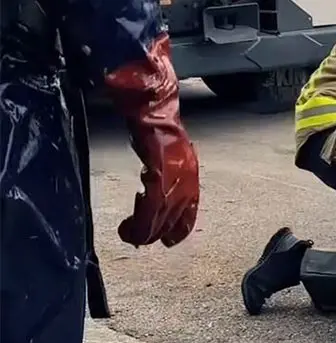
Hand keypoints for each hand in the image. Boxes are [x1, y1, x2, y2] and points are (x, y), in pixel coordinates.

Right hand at [106, 35, 200, 247]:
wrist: (150, 94)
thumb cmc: (152, 119)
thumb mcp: (160, 149)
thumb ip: (161, 169)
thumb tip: (151, 185)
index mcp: (189, 169)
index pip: (190, 206)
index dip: (180, 225)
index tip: (168, 240)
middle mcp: (187, 171)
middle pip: (177, 213)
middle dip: (159, 231)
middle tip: (141, 241)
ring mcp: (176, 168)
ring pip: (164, 211)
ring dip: (146, 228)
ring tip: (131, 236)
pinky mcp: (161, 163)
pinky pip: (155, 199)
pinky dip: (143, 215)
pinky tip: (132, 221)